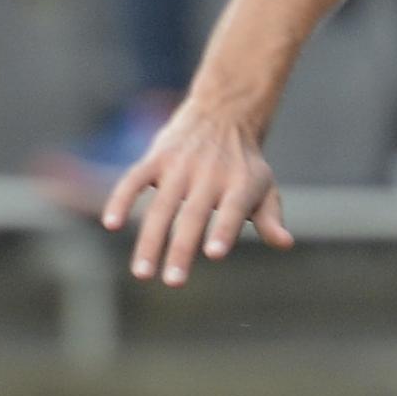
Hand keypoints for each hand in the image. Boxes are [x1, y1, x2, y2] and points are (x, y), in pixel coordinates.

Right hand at [101, 92, 291, 282]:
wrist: (224, 113)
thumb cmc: (245, 164)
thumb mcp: (264, 187)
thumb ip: (270, 218)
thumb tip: (285, 244)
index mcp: (240, 184)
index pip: (233, 210)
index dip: (224, 230)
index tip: (214, 254)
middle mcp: (209, 175)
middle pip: (193, 216)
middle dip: (181, 250)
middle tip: (174, 282)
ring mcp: (180, 166)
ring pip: (161, 207)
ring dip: (150, 241)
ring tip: (142, 274)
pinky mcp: (157, 158)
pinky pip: (134, 180)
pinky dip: (121, 199)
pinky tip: (111, 223)